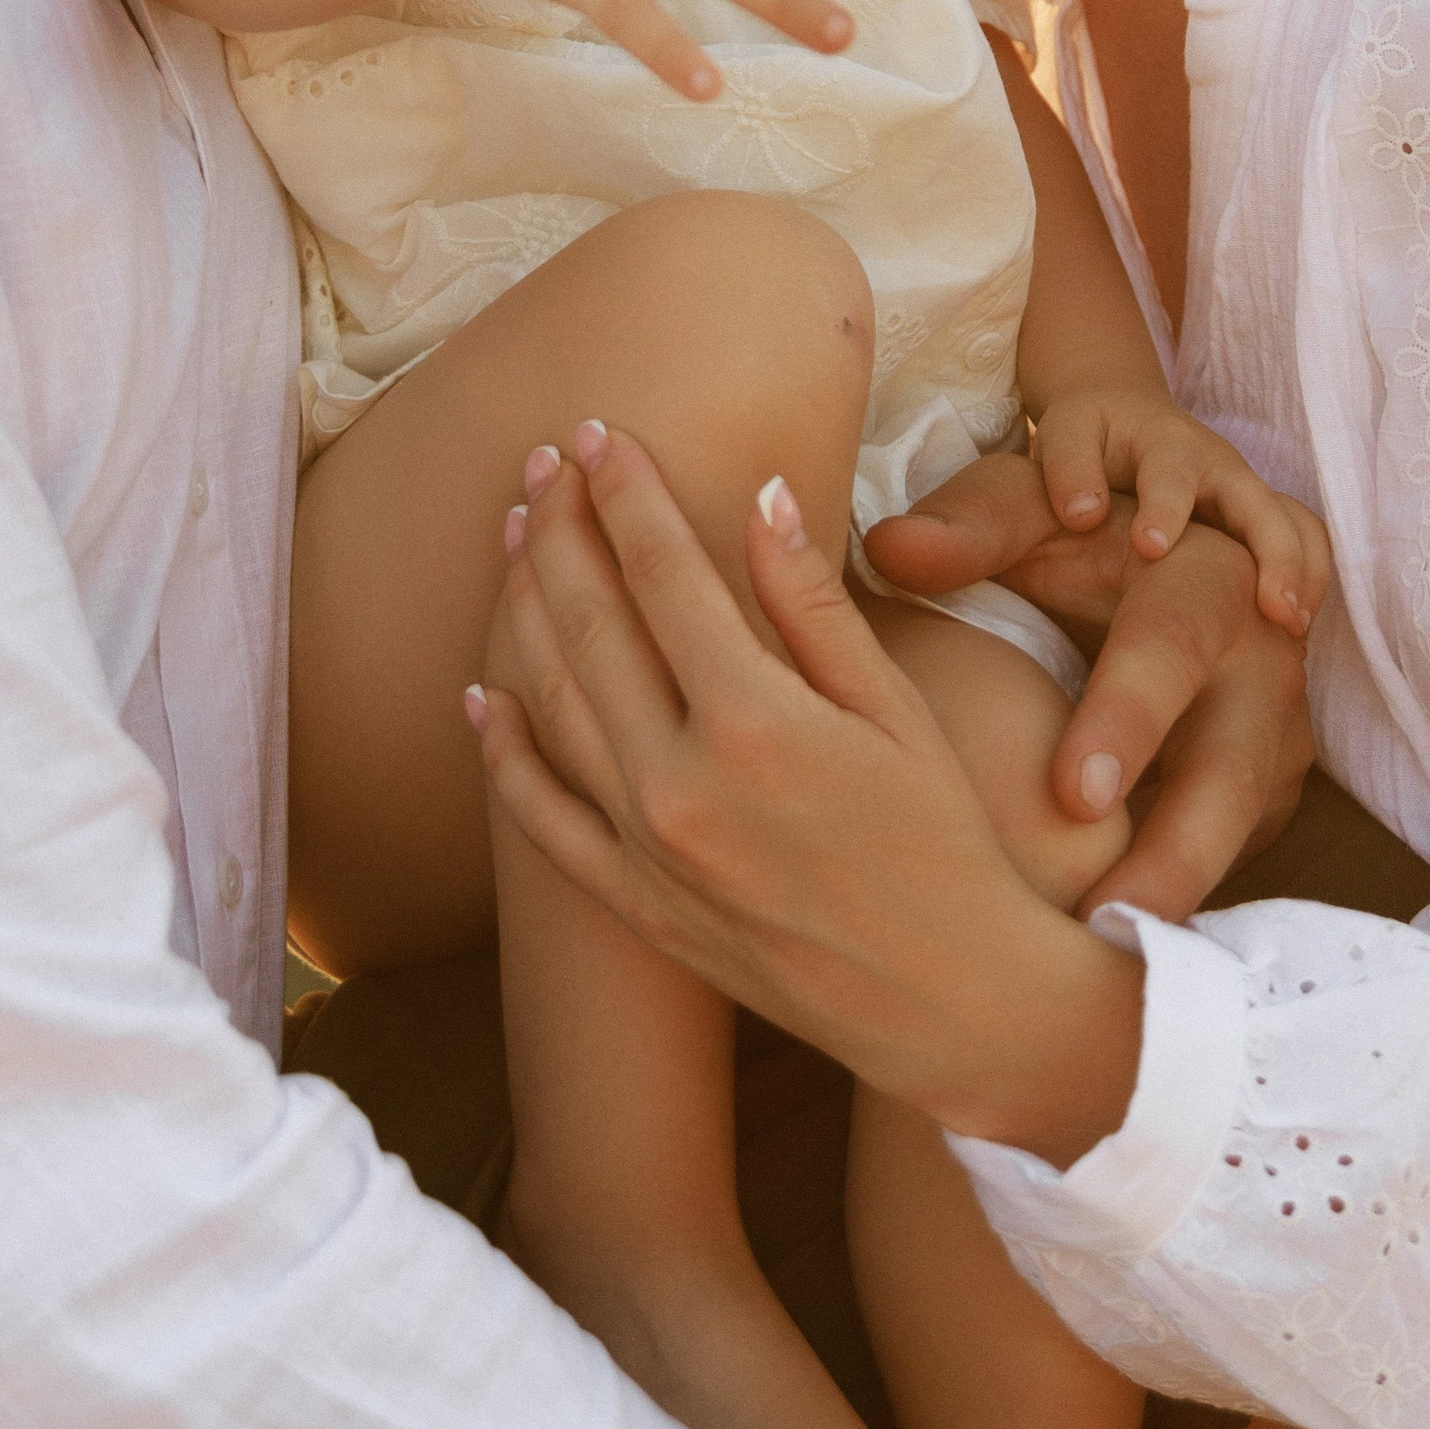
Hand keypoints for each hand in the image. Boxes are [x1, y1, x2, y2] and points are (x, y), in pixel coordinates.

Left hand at [472, 427, 1146, 1161]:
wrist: (944, 996)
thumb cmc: (941, 840)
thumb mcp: (897, 708)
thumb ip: (813, 603)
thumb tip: (758, 493)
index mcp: (754, 717)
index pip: (662, 573)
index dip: (625, 493)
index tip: (601, 432)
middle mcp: (679, 780)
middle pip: (590, 624)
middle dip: (562, 530)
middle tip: (544, 462)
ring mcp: (645, 848)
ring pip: (552, 703)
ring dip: (527, 611)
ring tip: (519, 539)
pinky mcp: (634, 902)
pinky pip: (542, 816)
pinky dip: (506, 752)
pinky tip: (485, 695)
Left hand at [865, 456, 1316, 920]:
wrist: (1157, 557)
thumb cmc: (1073, 530)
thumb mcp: (1031, 509)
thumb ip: (970, 526)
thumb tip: (892, 548)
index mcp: (1205, 575)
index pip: (1171, 646)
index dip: (1128, 719)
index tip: (1071, 799)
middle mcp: (1261, 657)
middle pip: (1233, 766)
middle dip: (1175, 852)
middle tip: (1104, 922)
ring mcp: (1275, 730)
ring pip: (1241, 829)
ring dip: (1177, 898)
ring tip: (1104, 964)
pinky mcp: (1265, 788)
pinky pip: (1231, 856)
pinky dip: (1179, 904)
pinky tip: (1119, 957)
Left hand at [1031, 384, 1332, 638]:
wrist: (1123, 411)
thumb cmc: (1091, 431)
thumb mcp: (1066, 432)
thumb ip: (1070, 469)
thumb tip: (1085, 517)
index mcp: (1167, 444)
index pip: (1171, 476)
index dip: (1164, 510)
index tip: (1150, 548)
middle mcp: (1219, 467)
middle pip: (1259, 505)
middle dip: (1274, 553)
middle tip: (1276, 608)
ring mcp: (1243, 494)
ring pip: (1290, 525)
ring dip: (1301, 573)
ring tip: (1295, 627)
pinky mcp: (1252, 520)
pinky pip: (1294, 544)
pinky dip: (1304, 582)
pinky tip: (1292, 633)